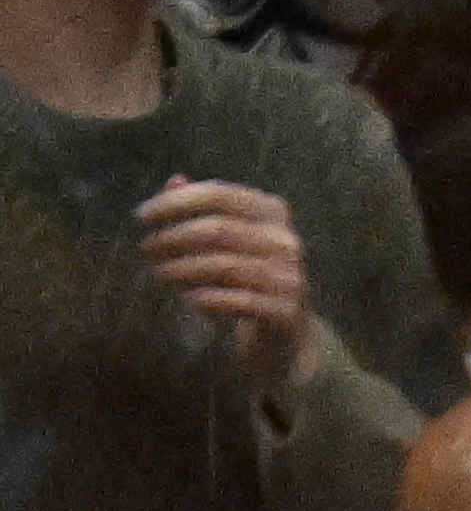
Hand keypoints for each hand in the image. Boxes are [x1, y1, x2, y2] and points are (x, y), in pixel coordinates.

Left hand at [128, 177, 310, 394]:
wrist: (287, 329)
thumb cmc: (246, 274)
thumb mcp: (226, 238)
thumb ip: (202, 209)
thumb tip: (174, 181)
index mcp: (273, 212)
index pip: (218, 194)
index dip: (174, 202)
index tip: (141, 216)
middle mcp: (287, 241)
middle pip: (217, 230)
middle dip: (172, 238)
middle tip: (146, 249)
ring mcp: (291, 277)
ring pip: (223, 266)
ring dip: (181, 270)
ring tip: (158, 273)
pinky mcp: (287, 312)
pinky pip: (237, 301)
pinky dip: (206, 299)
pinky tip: (189, 300)